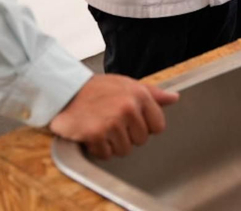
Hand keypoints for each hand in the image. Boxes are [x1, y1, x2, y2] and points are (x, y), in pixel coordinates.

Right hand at [48, 74, 178, 159]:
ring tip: (101, 126)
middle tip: (112, 121)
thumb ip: (153, 93)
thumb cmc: (98, 89)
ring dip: (112, 143)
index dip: (145, 126)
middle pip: (141, 140)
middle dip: (128, 135)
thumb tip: (174, 98)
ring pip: (124, 150)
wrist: (66, 90)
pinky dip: (98, 148)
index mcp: (139, 95)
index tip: (132, 120)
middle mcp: (128, 108)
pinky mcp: (96, 134)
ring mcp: (112, 122)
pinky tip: (92, 134)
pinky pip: (105, 154)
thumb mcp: (128, 84)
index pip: (158, 126)